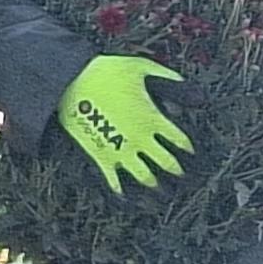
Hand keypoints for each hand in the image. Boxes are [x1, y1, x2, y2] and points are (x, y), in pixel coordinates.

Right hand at [57, 55, 193, 191]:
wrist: (71, 81)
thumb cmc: (106, 72)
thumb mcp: (142, 67)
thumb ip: (168, 78)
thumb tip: (189, 88)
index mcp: (153, 118)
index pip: (180, 140)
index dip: (188, 148)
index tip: (191, 152)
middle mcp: (141, 138)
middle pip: (167, 163)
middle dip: (177, 171)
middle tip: (182, 176)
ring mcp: (121, 150)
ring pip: (145, 177)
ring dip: (154, 184)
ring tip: (160, 189)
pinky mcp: (102, 157)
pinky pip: (114, 181)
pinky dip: (121, 191)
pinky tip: (125, 196)